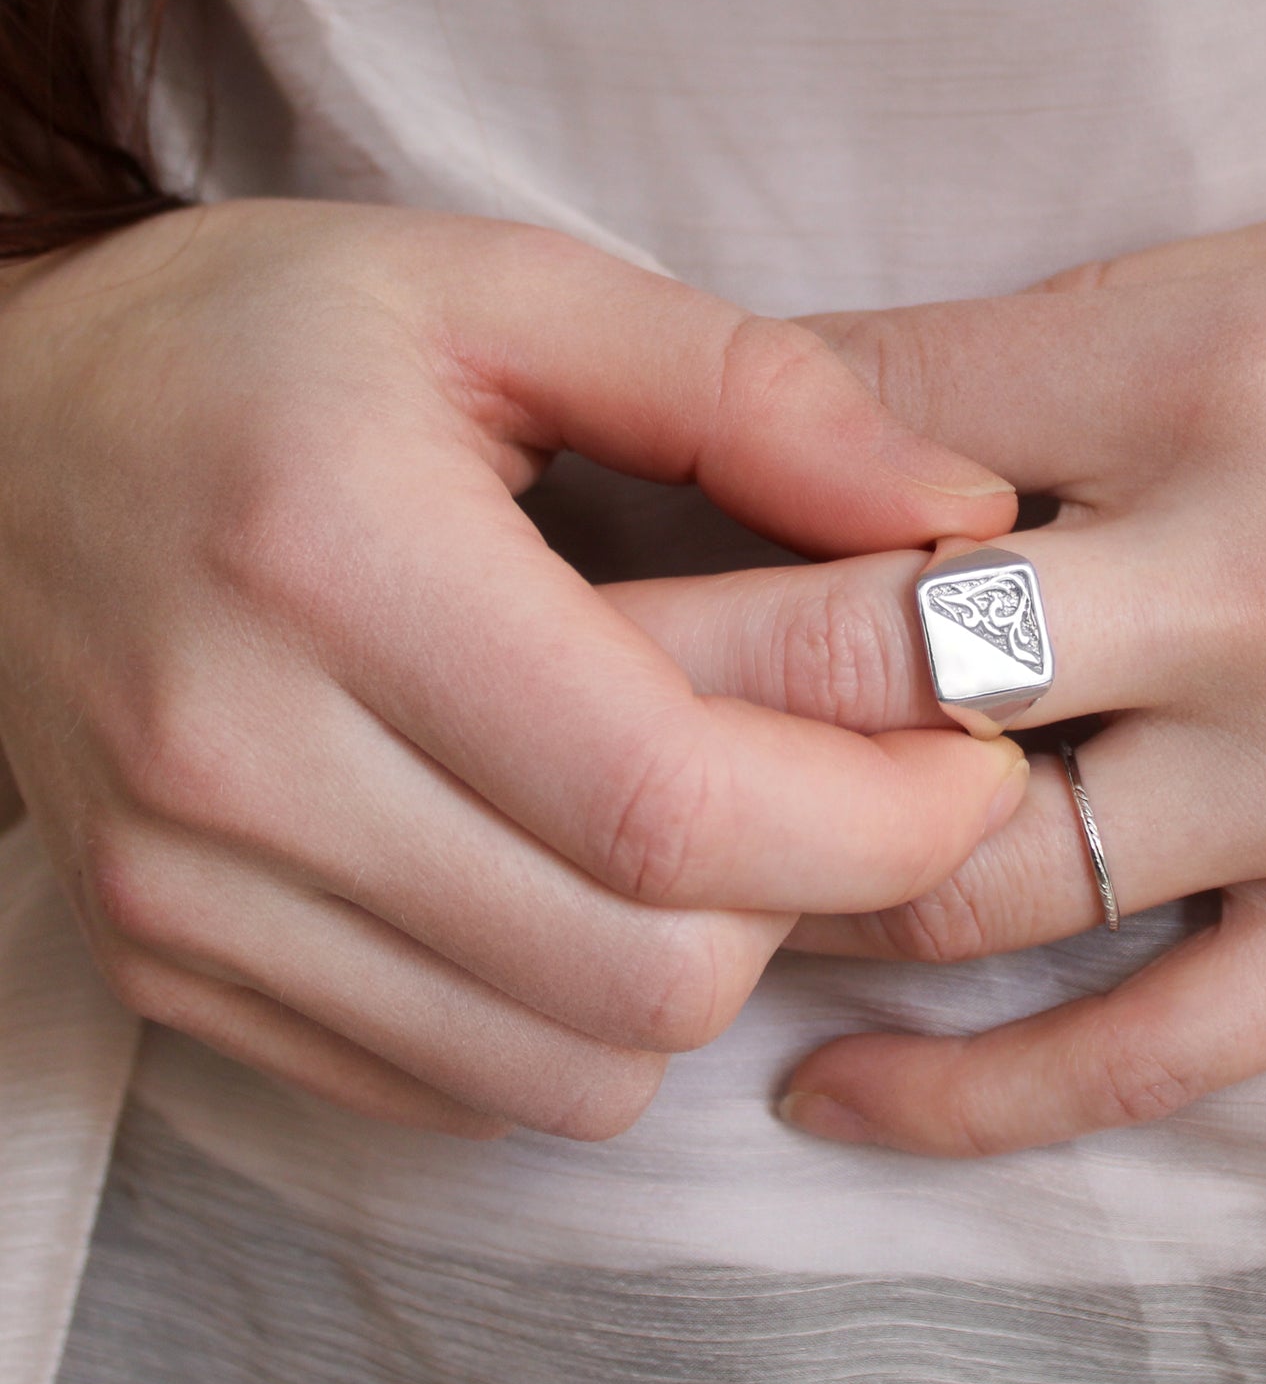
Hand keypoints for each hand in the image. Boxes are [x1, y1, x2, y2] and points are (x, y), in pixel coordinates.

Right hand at [0, 201, 1025, 1137]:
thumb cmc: (265, 341)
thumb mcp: (510, 293)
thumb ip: (757, 397)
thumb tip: (965, 522)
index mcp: (333, 558)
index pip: (667, 800)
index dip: (876, 814)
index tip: (972, 755)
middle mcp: (235, 763)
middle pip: (640, 967)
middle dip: (816, 893)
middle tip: (859, 775)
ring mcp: (186, 898)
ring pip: (568, 1067)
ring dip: (705, 961)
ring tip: (715, 814)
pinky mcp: (175, 972)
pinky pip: (462, 1090)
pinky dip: (581, 1015)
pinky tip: (585, 871)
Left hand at [613, 199, 1265, 1153]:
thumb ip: (1089, 330)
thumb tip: (850, 390)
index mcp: (1232, 357)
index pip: (884, 419)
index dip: (722, 455)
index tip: (608, 499)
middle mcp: (1262, 569)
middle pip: (880, 650)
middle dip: (679, 668)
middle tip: (521, 700)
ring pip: (978, 862)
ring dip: (789, 872)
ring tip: (652, 877)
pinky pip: (1152, 1040)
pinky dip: (974, 1088)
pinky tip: (827, 1092)